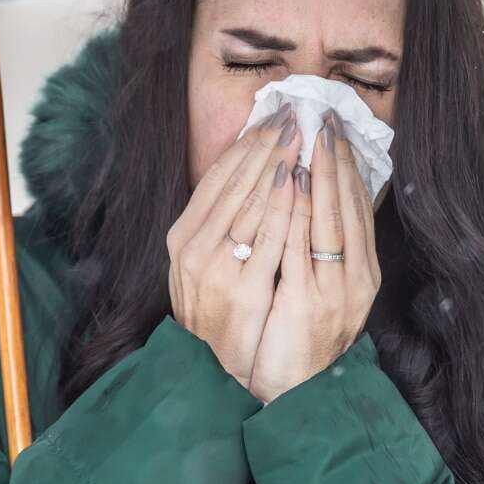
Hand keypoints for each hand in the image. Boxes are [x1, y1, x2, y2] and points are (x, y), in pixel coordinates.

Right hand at [166, 104, 302, 382]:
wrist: (212, 370)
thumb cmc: (215, 312)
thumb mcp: (203, 263)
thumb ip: (219, 223)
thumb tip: (246, 175)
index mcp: (183, 236)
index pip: (216, 177)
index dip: (245, 144)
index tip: (271, 116)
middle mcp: (192, 248)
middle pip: (233, 183)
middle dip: (265, 144)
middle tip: (293, 113)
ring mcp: (216, 268)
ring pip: (249, 203)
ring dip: (276, 164)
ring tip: (301, 134)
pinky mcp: (243, 289)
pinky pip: (267, 239)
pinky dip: (284, 206)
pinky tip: (298, 181)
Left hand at [246, 110, 384, 404]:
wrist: (294, 392)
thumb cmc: (302, 337)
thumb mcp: (323, 290)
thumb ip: (325, 250)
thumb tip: (321, 199)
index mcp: (363, 273)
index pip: (360, 209)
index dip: (349, 167)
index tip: (336, 130)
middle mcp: (356, 280)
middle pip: (349, 208)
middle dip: (336, 160)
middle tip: (324, 117)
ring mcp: (335, 292)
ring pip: (331, 220)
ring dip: (321, 175)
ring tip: (310, 137)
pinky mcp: (308, 304)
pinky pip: (304, 247)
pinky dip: (300, 210)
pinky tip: (295, 182)